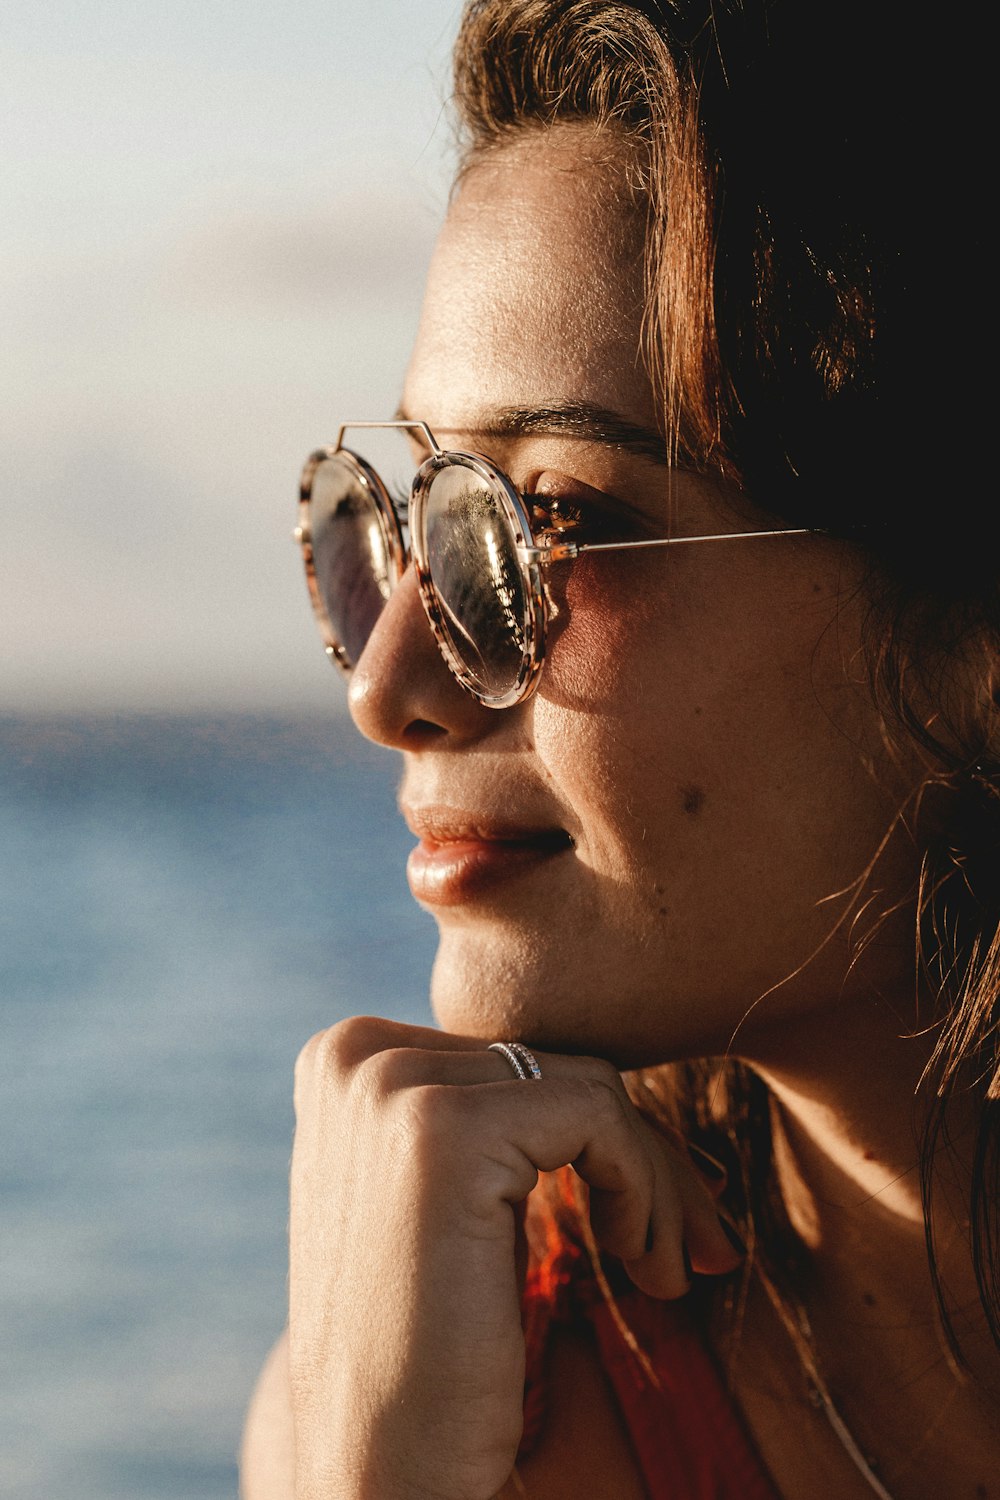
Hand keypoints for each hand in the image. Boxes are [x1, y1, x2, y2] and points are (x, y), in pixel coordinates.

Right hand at [288, 1017, 741, 1499]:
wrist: (383, 1471)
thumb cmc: (430, 1350)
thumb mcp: (452, 1199)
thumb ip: (495, 1117)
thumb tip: (615, 1075)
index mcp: (346, 1060)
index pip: (516, 1056)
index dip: (597, 1134)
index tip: (651, 1218)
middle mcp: (354, 1056)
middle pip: (557, 1064)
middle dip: (641, 1158)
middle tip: (692, 1249)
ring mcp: (389, 1086)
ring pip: (591, 1085)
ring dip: (653, 1183)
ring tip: (660, 1273)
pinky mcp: (442, 1128)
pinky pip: (600, 1112)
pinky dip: (644, 1189)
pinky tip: (639, 1266)